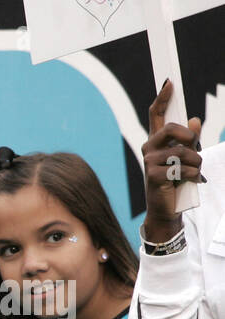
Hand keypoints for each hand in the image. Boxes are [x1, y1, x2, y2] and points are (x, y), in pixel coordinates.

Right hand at [142, 79, 202, 237]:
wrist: (167, 208)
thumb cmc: (177, 180)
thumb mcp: (187, 156)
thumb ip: (190, 139)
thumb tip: (194, 120)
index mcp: (156, 141)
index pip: (156, 115)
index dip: (163, 98)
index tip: (169, 82)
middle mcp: (149, 148)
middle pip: (171, 129)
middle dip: (189, 138)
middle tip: (194, 150)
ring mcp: (150, 162)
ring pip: (184, 152)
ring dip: (196, 164)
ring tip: (191, 174)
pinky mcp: (154, 176)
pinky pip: (185, 169)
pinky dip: (194, 177)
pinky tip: (186, 183)